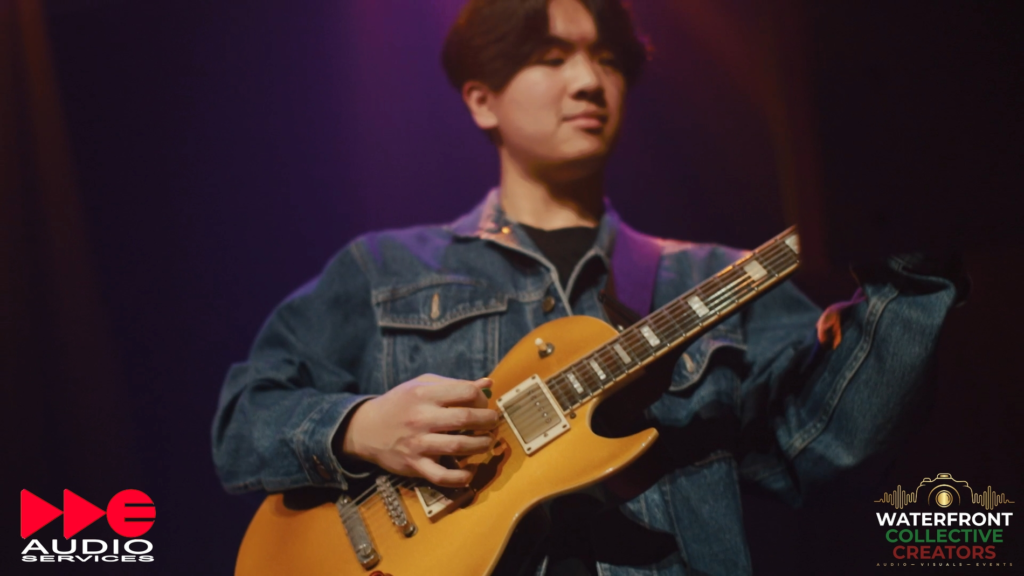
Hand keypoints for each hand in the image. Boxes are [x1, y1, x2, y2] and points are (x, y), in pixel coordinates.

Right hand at [340, 374, 497, 486]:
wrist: (366, 428)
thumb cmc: (400, 403)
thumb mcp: (422, 385)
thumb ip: (454, 384)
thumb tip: (489, 383)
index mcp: (424, 393)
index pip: (465, 392)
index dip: (482, 398)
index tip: (484, 404)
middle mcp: (421, 417)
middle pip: (465, 417)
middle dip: (488, 420)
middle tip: (493, 423)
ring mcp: (418, 443)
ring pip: (458, 446)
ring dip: (481, 445)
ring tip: (487, 442)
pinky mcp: (414, 465)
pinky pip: (441, 476)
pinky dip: (460, 477)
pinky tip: (469, 472)